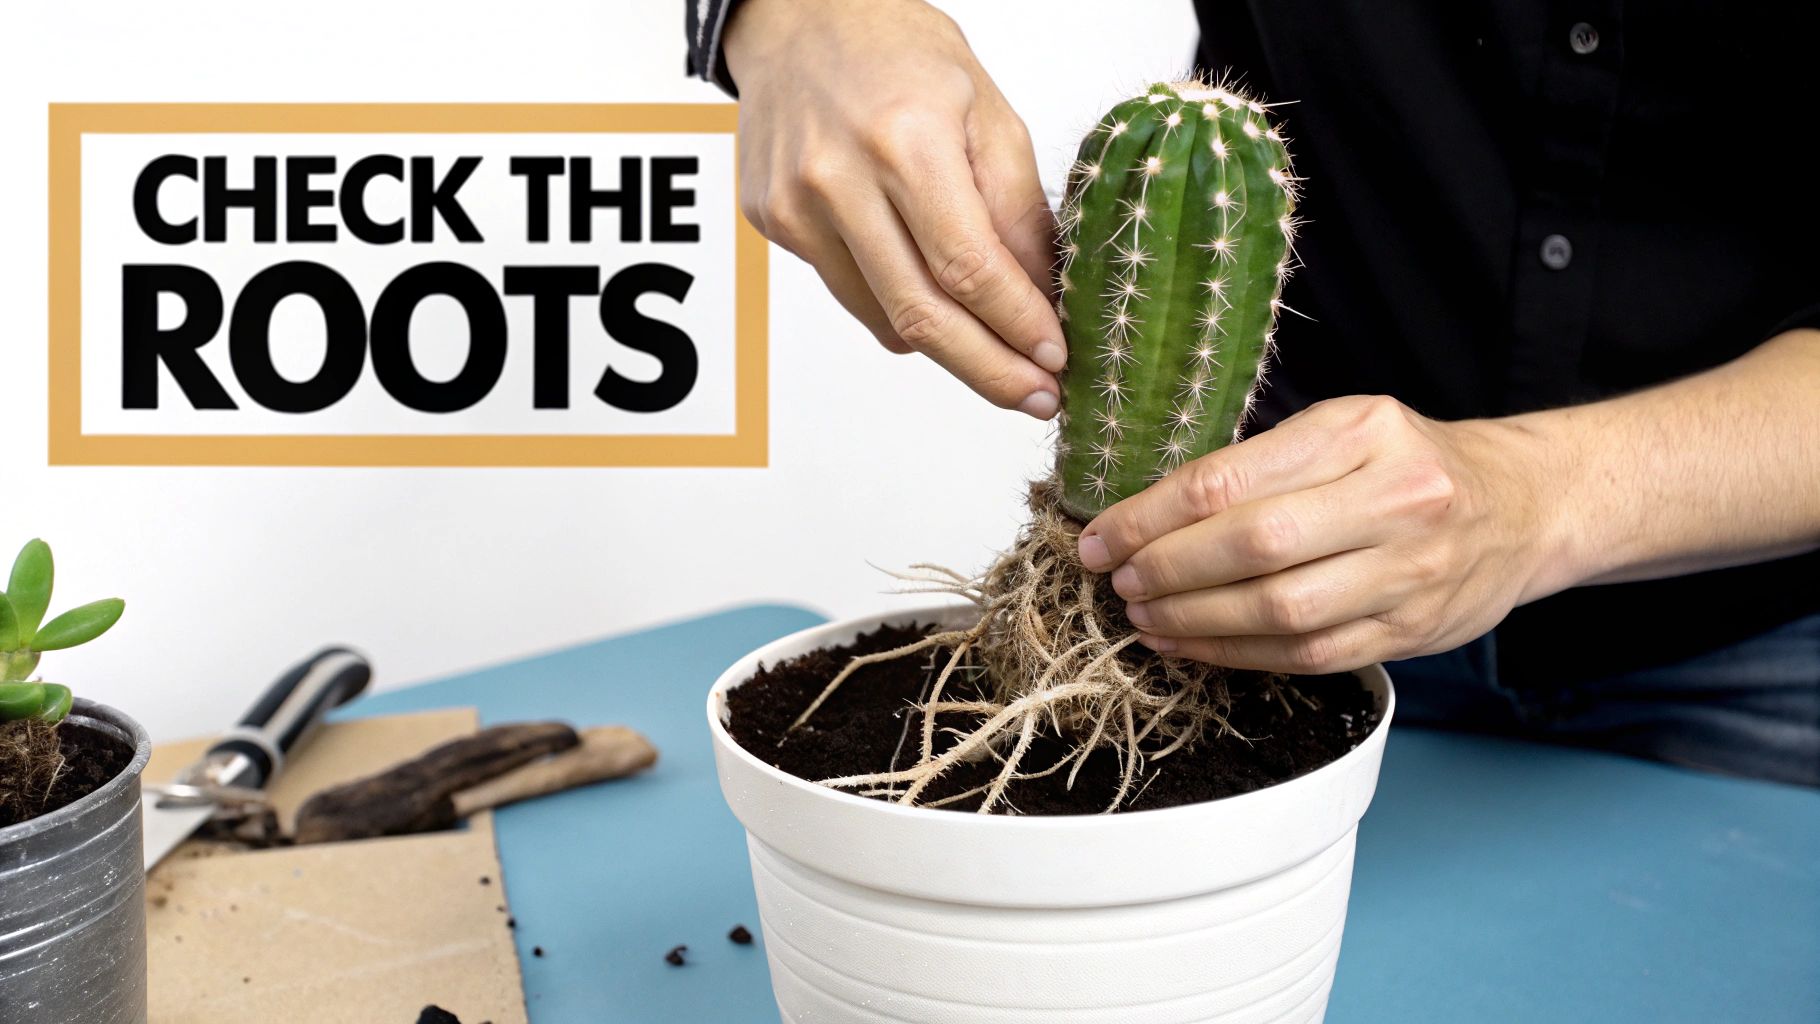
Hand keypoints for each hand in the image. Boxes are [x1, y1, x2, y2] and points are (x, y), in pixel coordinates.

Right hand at [722, 0, 1063, 417]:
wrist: (800, 18)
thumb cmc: (899, 52)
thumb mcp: (987, 109)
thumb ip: (1015, 208)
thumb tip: (1043, 297)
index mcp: (903, 141)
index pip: (968, 267)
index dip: (1017, 326)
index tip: (1057, 359)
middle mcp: (837, 179)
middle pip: (921, 315)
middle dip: (989, 370)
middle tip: (1037, 397)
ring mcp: (795, 208)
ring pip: (884, 319)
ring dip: (950, 351)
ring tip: (1001, 359)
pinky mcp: (774, 225)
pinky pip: (852, 296)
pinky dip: (900, 312)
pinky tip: (934, 301)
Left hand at [1076, 396, 1561, 672]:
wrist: (1526, 506)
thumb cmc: (1416, 464)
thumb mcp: (1346, 429)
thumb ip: (1262, 464)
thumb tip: (1150, 510)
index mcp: (1363, 432)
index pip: (1230, 480)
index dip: (1150, 516)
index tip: (1102, 535)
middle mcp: (1395, 499)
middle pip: (1253, 546)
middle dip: (1165, 569)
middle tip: (1116, 579)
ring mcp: (1409, 572)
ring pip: (1278, 610)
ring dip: (1193, 620)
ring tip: (1143, 614)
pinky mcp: (1410, 632)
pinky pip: (1307, 654)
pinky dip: (1237, 654)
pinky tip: (1192, 643)